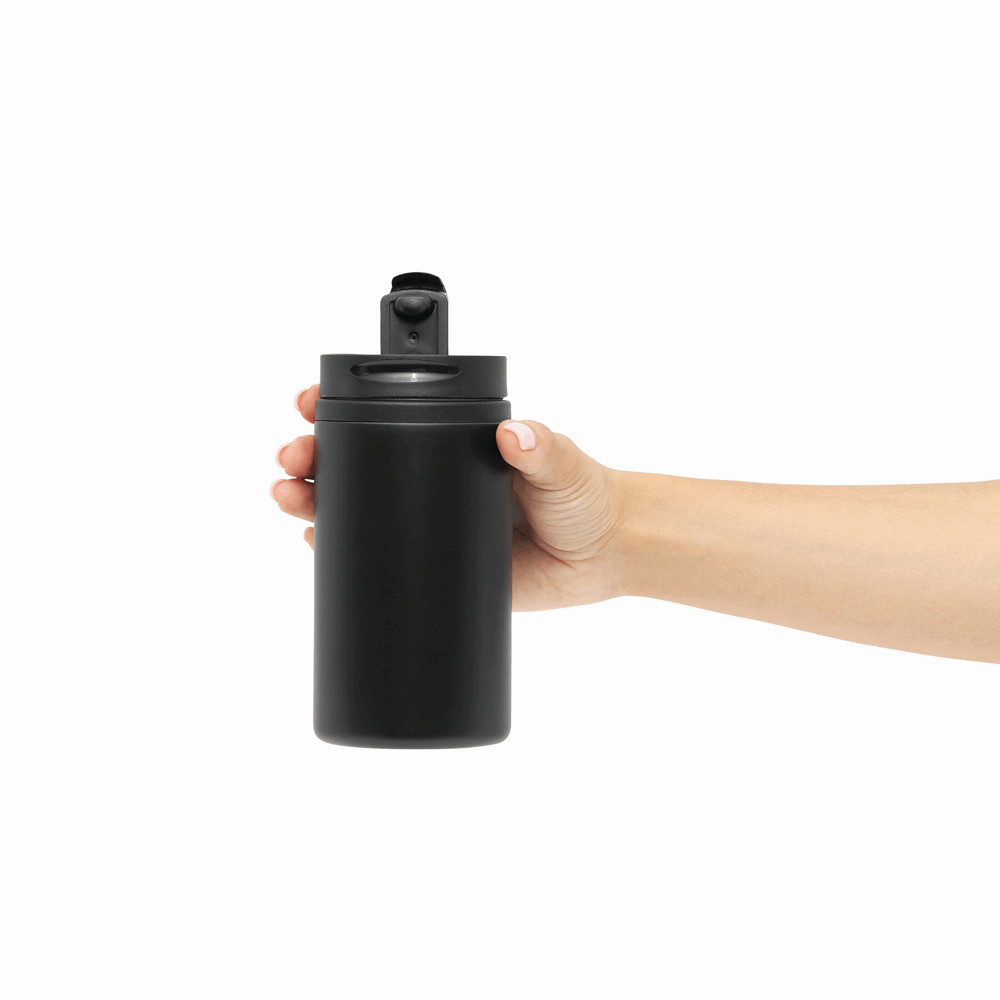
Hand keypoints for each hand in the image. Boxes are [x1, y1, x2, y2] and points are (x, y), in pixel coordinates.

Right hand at [272, 387, 625, 610]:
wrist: (604, 555)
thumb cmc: (586, 496)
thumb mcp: (562, 463)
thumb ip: (541, 447)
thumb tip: (514, 432)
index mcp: (454, 442)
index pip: (386, 416)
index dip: (339, 408)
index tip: (308, 403)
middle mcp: (432, 477)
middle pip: (354, 462)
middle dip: (311, 456)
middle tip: (292, 459)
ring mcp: (429, 521)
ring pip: (355, 509)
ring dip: (311, 500)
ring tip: (287, 498)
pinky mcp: (434, 563)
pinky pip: (377, 555)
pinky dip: (339, 548)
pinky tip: (314, 542)